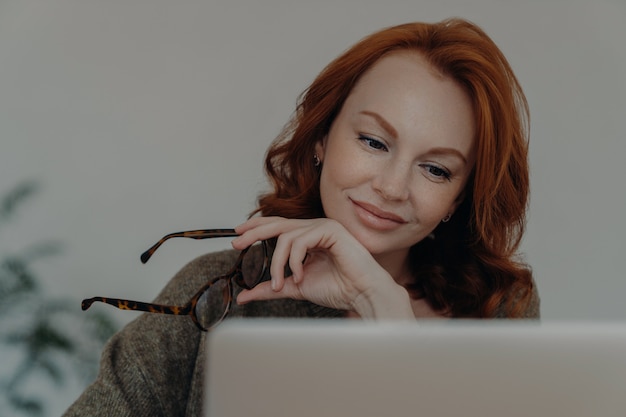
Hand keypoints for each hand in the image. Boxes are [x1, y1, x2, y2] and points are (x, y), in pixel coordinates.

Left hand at [231, 217, 414, 318]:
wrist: (362, 294)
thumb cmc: (338, 289)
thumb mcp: (295, 288)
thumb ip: (271, 288)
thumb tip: (243, 296)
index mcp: (309, 238)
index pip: (278, 226)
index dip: (257, 227)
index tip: (238, 234)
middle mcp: (315, 228)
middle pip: (277, 224)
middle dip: (254, 233)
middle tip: (236, 243)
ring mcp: (324, 226)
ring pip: (286, 236)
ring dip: (277, 263)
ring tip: (278, 283)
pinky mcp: (330, 230)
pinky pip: (300, 241)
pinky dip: (294, 261)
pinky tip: (299, 276)